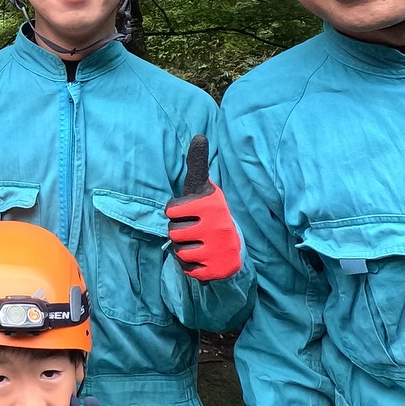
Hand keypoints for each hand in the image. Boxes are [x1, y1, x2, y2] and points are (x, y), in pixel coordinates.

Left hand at [165, 134, 242, 281]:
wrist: (234, 244)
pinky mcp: (217, 269)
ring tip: (196, 242)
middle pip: (173, 232)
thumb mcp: (203, 188)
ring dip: (183, 249)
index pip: (171, 210)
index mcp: (211, 205)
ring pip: (179, 251)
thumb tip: (199, 136)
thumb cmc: (209, 211)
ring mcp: (218, 250)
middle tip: (192, 229)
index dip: (175, 211)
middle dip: (178, 232)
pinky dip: (189, 266)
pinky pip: (187, 269)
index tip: (187, 211)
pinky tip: (200, 257)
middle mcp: (216, 227)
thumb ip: (197, 164)